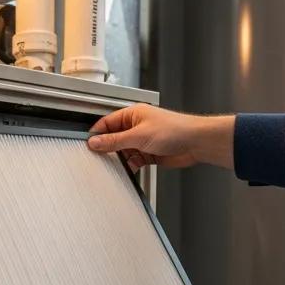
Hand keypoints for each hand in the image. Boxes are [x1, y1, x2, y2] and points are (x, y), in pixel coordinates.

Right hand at [87, 104, 234, 172]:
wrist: (196, 143)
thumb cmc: (174, 130)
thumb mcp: (138, 136)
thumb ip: (115, 141)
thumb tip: (96, 142)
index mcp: (132, 115)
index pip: (107, 123)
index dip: (97, 134)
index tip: (89, 145)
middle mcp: (136, 126)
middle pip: (114, 138)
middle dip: (108, 148)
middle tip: (99, 158)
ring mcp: (142, 140)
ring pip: (123, 151)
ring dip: (119, 159)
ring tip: (114, 166)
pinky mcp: (149, 153)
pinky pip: (133, 160)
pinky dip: (129, 166)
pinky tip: (127, 170)